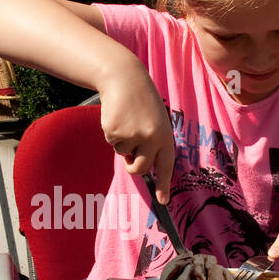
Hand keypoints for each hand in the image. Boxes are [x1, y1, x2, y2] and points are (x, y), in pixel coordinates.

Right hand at [97, 58, 174, 202]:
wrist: (124, 78)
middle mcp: (150, 138)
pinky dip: (112, 132)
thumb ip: (152, 142)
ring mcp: (132, 135)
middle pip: (141, 168)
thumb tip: (139, 165)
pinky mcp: (114, 131)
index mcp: (164, 135)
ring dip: (122, 141)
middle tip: (130, 153)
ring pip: (123, 153)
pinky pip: (111, 142)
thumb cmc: (141, 100)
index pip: (166, 165)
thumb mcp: (154, 120)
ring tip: (127, 119)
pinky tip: (117, 115)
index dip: (164, 185)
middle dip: (133, 165)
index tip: (163, 201)